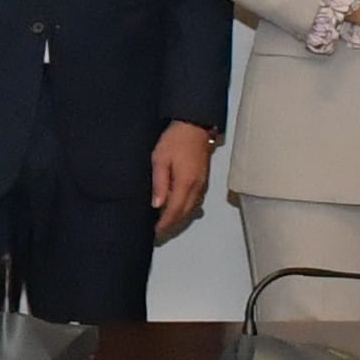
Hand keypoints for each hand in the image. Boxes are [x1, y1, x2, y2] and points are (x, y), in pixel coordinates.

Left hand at [151, 122, 217, 240]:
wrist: (195, 126)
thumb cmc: (174, 140)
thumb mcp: (160, 159)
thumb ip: (159, 183)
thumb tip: (157, 205)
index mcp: (185, 184)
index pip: (174, 211)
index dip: (165, 224)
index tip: (155, 233)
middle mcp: (197, 188)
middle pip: (184, 213)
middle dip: (172, 225)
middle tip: (159, 233)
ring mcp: (202, 185)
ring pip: (192, 209)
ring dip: (180, 219)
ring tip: (166, 224)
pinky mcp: (204, 180)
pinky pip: (196, 202)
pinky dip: (187, 210)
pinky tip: (179, 210)